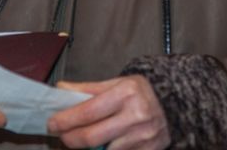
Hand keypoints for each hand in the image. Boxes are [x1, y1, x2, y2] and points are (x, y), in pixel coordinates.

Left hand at [47, 75, 169, 149]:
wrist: (174, 103)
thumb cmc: (139, 91)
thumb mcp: (116, 82)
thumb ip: (87, 88)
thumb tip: (59, 89)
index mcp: (125, 92)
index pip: (88, 111)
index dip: (66, 120)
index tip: (51, 123)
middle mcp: (135, 116)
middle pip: (92, 137)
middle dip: (70, 139)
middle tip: (61, 135)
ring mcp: (142, 138)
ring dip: (87, 149)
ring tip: (80, 140)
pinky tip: (101, 146)